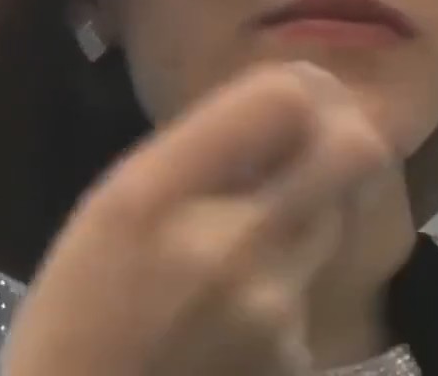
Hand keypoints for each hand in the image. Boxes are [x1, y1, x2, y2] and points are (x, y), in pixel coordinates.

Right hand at [1, 63, 392, 375]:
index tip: (305, 95)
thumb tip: (289, 101)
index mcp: (157, 197)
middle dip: (350, 132)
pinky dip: (288, 284)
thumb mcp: (113, 211)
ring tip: (254, 240)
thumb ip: (200, 153)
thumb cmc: (82, 312)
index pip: (285, 99)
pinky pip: (313, 286)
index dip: (311, 88)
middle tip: (328, 137)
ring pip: (336, 219)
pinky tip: (240, 311)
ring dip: (311, 211)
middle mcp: (230, 244)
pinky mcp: (299, 354)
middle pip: (356, 150)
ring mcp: (274, 306)